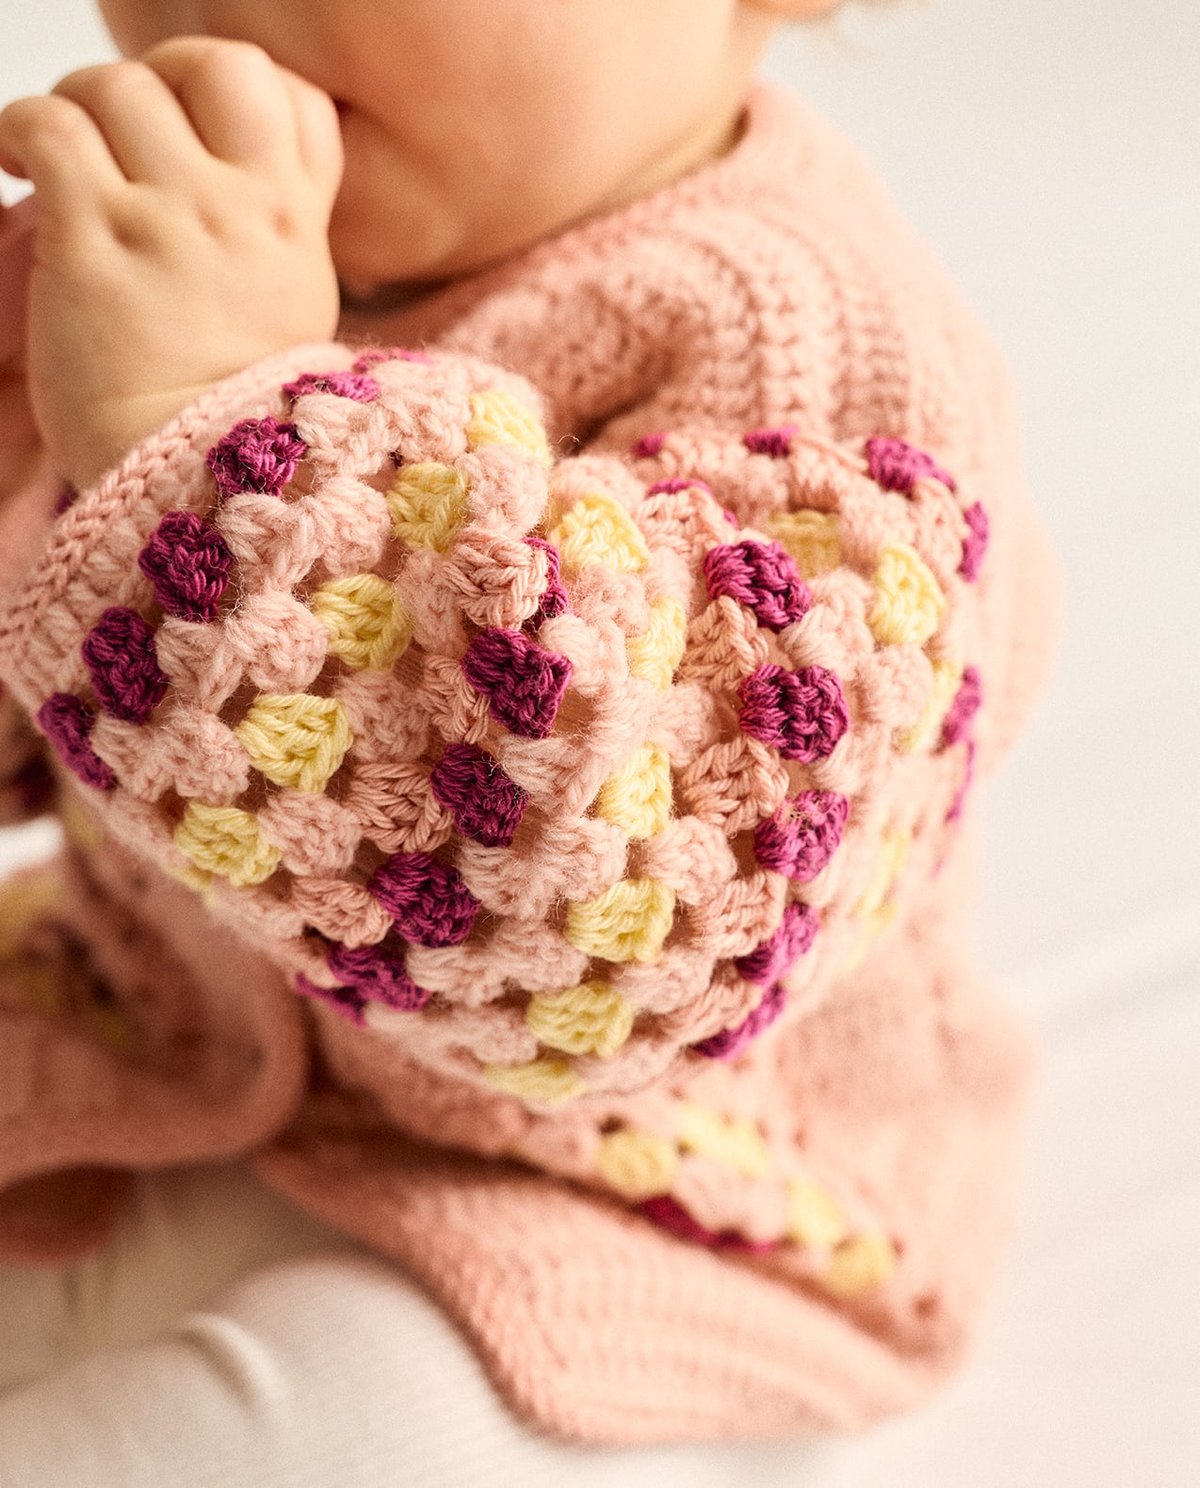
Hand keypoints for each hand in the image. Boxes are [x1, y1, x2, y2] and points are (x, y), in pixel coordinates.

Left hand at [0, 38, 342, 491]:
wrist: (200, 483)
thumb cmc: (232, 413)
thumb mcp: (294, 313)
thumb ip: (273, 239)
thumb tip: (231, 191)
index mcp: (297, 227)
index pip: (297, 101)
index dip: (241, 96)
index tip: (199, 125)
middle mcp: (242, 209)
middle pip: (211, 68)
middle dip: (156, 81)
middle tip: (119, 129)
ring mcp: (169, 220)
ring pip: (118, 87)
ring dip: (78, 107)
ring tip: (59, 157)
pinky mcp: (94, 240)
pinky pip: (49, 127)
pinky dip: (21, 129)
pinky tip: (17, 162)